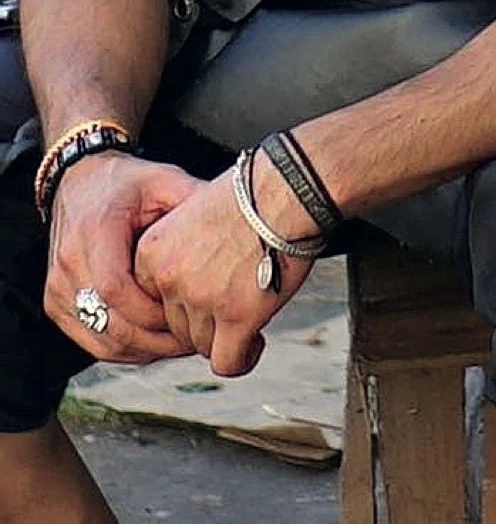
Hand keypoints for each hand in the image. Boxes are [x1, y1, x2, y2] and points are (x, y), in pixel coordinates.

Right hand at [44, 152, 200, 363]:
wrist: (81, 181)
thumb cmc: (126, 183)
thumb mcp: (164, 181)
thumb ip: (194, 201)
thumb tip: (240, 217)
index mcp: (95, 232)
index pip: (116, 289)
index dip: (152, 312)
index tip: (188, 315)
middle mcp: (69, 264)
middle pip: (109, 323)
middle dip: (155, 339)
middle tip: (195, 339)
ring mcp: (57, 288)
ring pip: (100, 340)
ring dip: (142, 349)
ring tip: (180, 343)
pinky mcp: (55, 304)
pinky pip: (90, 340)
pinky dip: (124, 347)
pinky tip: (154, 341)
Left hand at [133, 170, 311, 377]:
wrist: (289, 186)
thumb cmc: (256, 190)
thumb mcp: (197, 211)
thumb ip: (185, 249)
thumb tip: (198, 275)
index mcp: (154, 251)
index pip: (156, 300)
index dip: (186, 299)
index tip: (211, 291)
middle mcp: (170, 278)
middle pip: (178, 325)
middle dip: (208, 318)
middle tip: (237, 299)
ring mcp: (202, 300)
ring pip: (202, 345)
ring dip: (227, 335)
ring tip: (253, 313)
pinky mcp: (236, 317)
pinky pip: (227, 361)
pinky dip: (242, 359)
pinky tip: (255, 342)